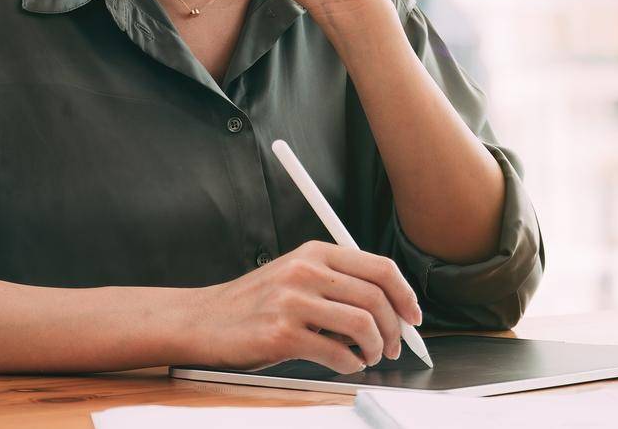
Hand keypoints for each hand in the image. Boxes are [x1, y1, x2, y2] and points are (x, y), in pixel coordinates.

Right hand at [179, 241, 422, 372]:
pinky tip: (347, 365)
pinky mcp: (281, 334)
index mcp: (316, 252)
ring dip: (376, 347)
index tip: (414, 315)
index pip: (379, 267)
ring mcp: (293, 302)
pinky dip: (351, 364)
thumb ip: (336, 282)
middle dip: (395, 328)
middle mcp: (306, 270)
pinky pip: (337, 353)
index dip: (405, 294)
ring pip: (362, 324)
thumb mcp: (296, 275)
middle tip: (395, 345)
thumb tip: (388, 307)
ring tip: (370, 356)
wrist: (204, 320)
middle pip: (376, 297)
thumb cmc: (255, 303)